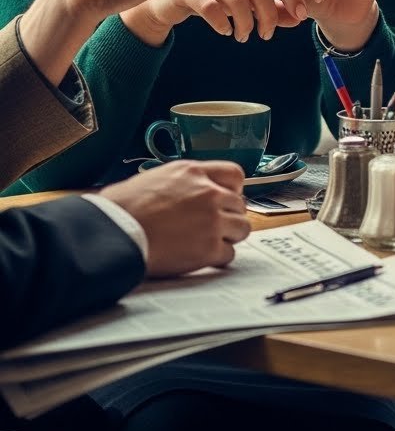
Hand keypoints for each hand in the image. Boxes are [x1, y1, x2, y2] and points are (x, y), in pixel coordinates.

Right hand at [100, 160, 249, 274]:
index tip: (226, 199)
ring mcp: (211, 221)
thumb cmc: (122, 207)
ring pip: (242, 228)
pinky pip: (229, 255)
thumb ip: (180, 183)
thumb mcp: (154, 178)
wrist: (115, 233)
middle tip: (212, 226)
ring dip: (229, 236)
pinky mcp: (208, 249)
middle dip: (228, 216)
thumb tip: (184, 192)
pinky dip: (218, 258)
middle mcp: (208, 193)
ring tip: (209, 241)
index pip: (234, 174)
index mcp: (193, 172)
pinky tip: (201, 257)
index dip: (232, 189)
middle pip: (239, 204)